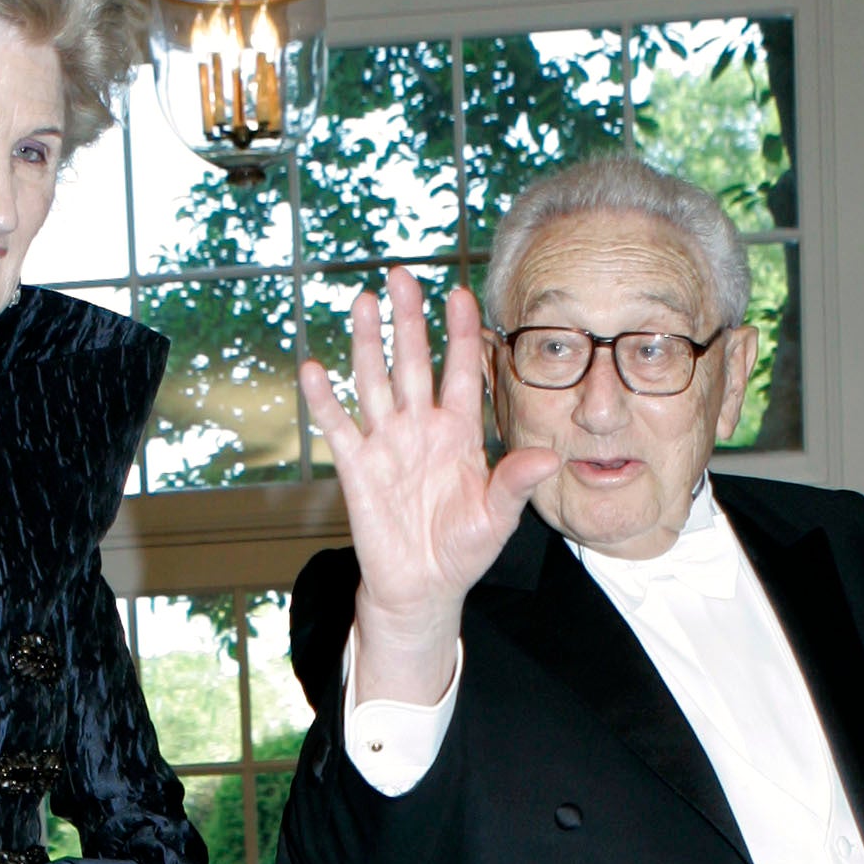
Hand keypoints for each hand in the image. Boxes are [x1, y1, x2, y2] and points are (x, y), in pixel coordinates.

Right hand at [298, 266, 558, 703]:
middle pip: (413, 362)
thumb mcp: (497, 519)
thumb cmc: (463, 551)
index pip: (462, 372)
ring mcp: (387, 444)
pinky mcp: (357, 468)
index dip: (462, 335)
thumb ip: (516, 483)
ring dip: (367, 343)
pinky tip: (314, 368)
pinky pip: (338, 427)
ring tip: (362, 302)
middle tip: (400, 276)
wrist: (423, 588)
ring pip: (375, 382)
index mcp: (459, 433)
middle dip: (408, 320)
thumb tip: (549, 457)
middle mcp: (421, 428)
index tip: (461, 295)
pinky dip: (324, 400)